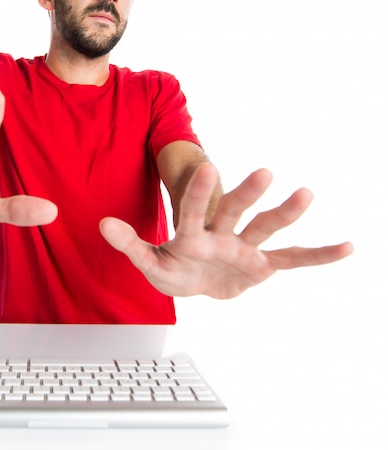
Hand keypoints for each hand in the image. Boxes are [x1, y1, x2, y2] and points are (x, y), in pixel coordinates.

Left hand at [99, 164, 352, 298]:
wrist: (195, 282)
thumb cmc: (172, 269)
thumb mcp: (148, 262)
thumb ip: (129, 244)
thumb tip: (102, 224)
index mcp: (193, 233)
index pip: (194, 209)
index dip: (200, 192)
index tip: (209, 166)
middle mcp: (222, 234)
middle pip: (236, 210)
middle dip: (248, 193)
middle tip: (264, 171)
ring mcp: (245, 248)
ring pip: (267, 228)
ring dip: (286, 213)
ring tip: (306, 193)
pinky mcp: (262, 266)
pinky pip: (293, 260)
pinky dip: (318, 256)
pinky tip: (347, 247)